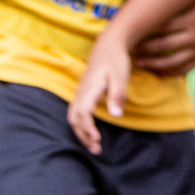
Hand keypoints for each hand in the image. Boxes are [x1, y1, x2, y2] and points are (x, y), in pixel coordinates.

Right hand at [68, 30, 129, 154]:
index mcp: (89, 89)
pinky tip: (90, 131)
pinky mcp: (81, 93)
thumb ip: (118, 95)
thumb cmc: (116, 60)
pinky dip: (80, 125)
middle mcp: (80, 92)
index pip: (82, 114)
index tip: (97, 140)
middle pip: (75, 119)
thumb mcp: (121, 76)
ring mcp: (79, 92)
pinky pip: (75, 112)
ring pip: (73, 117)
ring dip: (81, 132)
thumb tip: (116, 115)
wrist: (108, 45)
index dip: (87, 129)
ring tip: (94, 145)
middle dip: (83, 136)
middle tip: (97, 150)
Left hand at [133, 0, 194, 77]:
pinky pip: (183, 70)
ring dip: (152, 63)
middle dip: (143, 47)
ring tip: (138, 63)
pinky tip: (157, 72)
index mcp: (192, 18)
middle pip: (162, 44)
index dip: (145, 28)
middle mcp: (193, 36)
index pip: (161, 25)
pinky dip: (169, 73)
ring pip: (170, 61)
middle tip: (128, 47)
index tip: (130, 29)